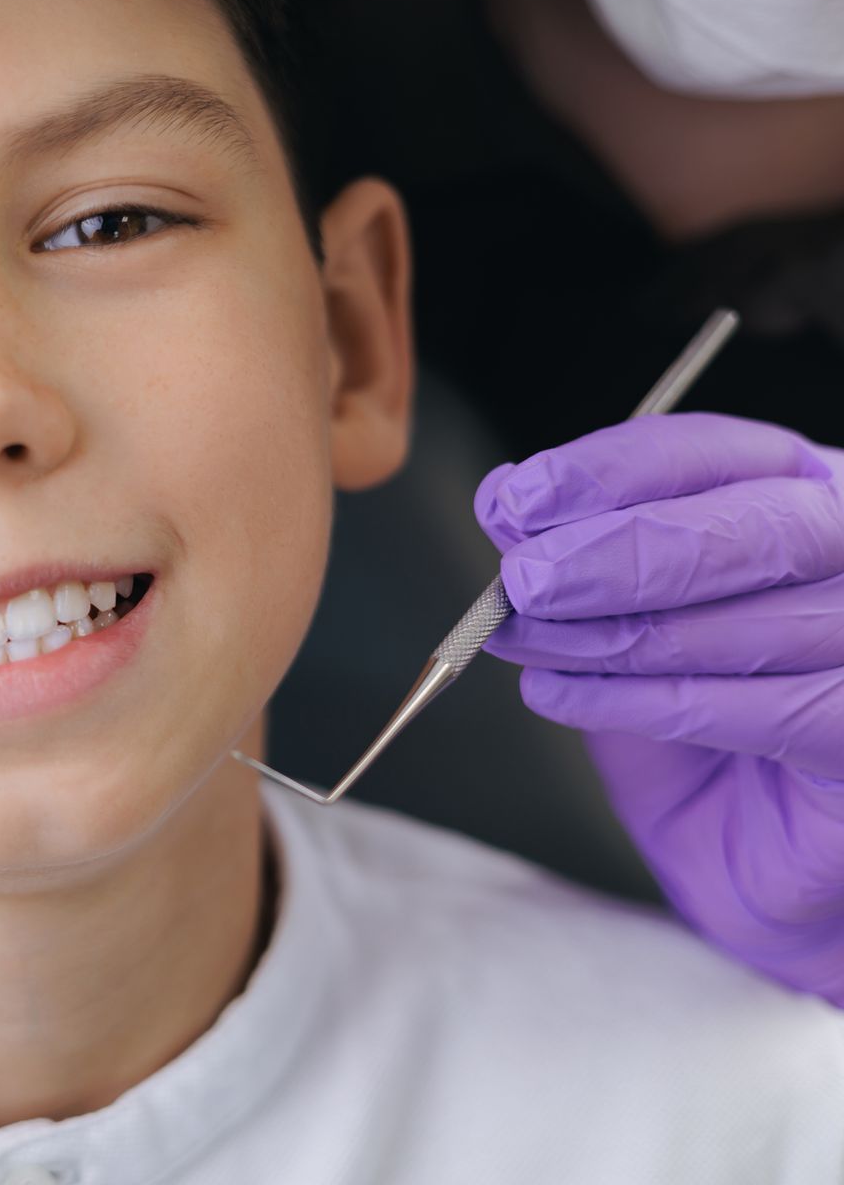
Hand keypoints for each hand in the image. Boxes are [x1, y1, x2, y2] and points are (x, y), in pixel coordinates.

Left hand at [476, 413, 843, 1003]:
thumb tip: (505, 501)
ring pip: (749, 622)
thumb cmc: (709, 727)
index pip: (721, 452)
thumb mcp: (629, 623)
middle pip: (758, 525)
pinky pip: (759, 711)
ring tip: (523, 642)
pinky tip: (563, 696)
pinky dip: (641, 702)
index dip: (612, 470)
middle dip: (621, 549)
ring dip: (612, 634)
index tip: (517, 497)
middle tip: (523, 579)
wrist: (770, 864)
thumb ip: (582, 560)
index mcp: (810, 496)